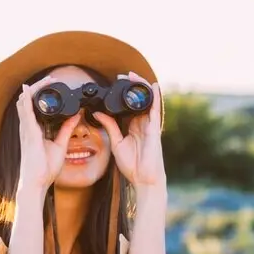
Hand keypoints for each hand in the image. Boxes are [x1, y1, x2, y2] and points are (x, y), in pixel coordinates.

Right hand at [16, 79, 81, 195]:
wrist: (37, 182)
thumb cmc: (45, 168)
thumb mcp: (60, 145)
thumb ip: (66, 130)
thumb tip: (76, 116)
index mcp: (34, 131)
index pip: (33, 108)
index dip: (40, 95)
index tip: (52, 86)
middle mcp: (28, 128)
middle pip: (27, 102)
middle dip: (37, 88)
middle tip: (50, 78)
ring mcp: (26, 129)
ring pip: (24, 103)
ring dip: (33, 89)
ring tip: (44, 80)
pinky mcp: (28, 132)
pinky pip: (25, 111)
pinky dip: (26, 98)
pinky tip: (29, 89)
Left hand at [94, 73, 165, 188]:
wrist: (142, 177)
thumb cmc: (131, 164)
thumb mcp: (116, 142)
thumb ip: (109, 126)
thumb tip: (98, 113)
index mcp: (132, 126)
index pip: (127, 106)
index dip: (121, 95)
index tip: (112, 84)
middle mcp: (142, 123)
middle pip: (136, 100)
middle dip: (130, 86)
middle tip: (120, 76)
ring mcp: (149, 124)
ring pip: (146, 101)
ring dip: (140, 87)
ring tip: (132, 75)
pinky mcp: (154, 127)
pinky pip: (155, 109)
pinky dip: (155, 96)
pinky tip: (152, 85)